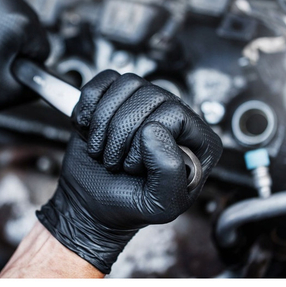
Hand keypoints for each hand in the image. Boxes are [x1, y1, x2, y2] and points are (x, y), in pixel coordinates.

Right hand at [37, 71, 222, 273]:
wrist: (91, 203)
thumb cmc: (129, 205)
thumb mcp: (160, 204)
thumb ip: (170, 172)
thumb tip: (154, 129)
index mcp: (197, 141)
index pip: (175, 113)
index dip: (147, 140)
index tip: (134, 165)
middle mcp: (173, 116)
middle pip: (149, 95)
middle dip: (120, 134)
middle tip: (114, 161)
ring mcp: (142, 104)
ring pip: (126, 83)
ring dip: (103, 122)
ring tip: (103, 148)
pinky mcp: (114, 99)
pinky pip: (103, 81)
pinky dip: (88, 107)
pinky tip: (90, 130)